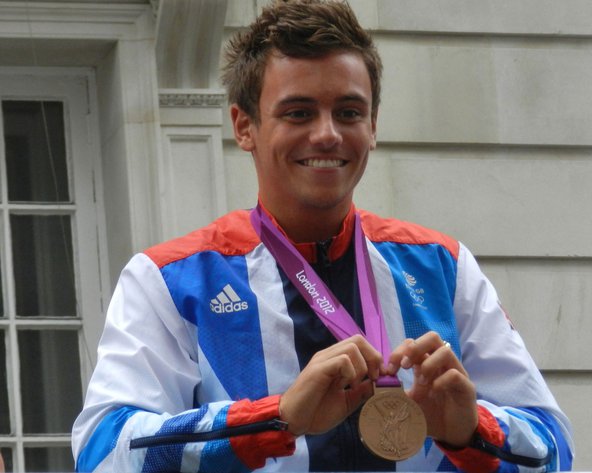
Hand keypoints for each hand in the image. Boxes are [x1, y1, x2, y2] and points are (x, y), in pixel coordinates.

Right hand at [280, 334, 382, 435]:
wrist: (293, 421)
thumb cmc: (317, 412)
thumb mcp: (346, 402)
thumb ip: (361, 391)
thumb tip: (378, 383)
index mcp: (336, 361)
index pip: (360, 345)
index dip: (375, 358)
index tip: (380, 377)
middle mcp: (329, 356)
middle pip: (358, 340)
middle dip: (373, 357)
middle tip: (373, 378)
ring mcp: (323, 360)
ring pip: (352, 346)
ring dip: (362, 366)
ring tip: (356, 385)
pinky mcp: (318, 369)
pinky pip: (342, 360)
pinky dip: (351, 372)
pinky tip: (347, 386)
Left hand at [387, 331, 477, 446]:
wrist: (452, 433)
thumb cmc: (430, 414)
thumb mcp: (408, 402)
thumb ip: (396, 391)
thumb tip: (376, 386)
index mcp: (426, 363)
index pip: (412, 343)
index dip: (399, 351)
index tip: (390, 369)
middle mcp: (441, 363)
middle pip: (432, 337)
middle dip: (415, 347)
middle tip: (405, 366)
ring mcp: (456, 372)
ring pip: (445, 350)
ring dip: (428, 364)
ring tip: (421, 382)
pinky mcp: (466, 386)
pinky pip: (455, 373)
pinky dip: (441, 380)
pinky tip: (434, 390)